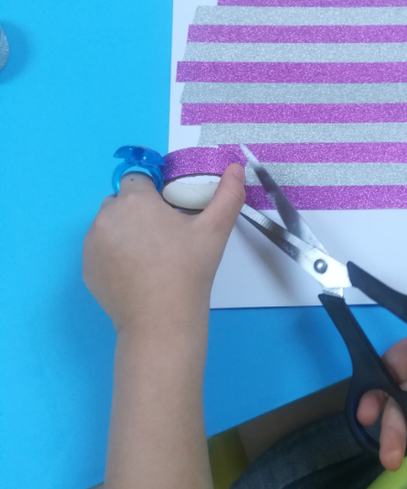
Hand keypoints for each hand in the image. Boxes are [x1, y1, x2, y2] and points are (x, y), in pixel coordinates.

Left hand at [83, 164, 245, 337]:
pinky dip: (114, 254)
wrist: (161, 321)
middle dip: (139, 211)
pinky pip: (100, 249)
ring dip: (125, 230)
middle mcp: (106, 216)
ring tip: (151, 256)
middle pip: (122, 201)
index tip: (169, 212)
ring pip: (110, 225)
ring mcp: (92, 243)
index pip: (138, 178)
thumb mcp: (215, 230)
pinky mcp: (87, 267)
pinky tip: (136, 272)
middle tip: (164, 236)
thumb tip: (236, 168)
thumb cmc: (188, 271)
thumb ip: (228, 195)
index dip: (154, 192)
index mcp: (135, 200)